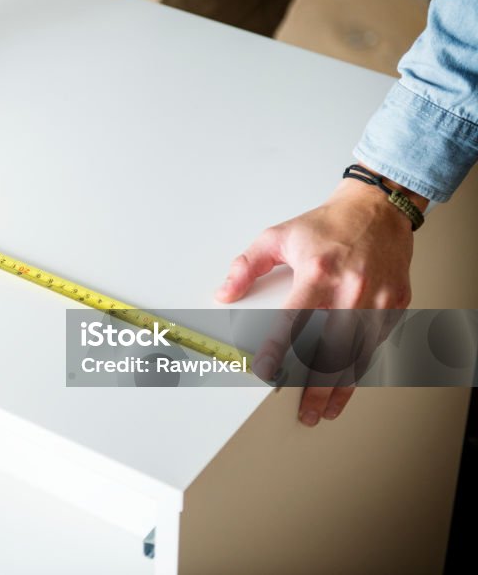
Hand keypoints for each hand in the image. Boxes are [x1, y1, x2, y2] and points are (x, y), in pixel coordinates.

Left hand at [215, 169, 426, 425]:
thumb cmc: (327, 225)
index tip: (266, 372)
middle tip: (303, 411)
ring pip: (358, 354)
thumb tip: (224, 293)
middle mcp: (351, 288)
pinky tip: (347, 386)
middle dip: (316, 385)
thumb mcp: (277, 236)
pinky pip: (376, 345)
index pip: (294, 319)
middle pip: (331, 348)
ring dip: (341, 387)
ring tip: (324, 410)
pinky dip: (361, 368)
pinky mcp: (395, 304)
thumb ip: (246, 266)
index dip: (279, 349)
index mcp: (318, 271)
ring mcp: (377, 299)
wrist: (378, 209)